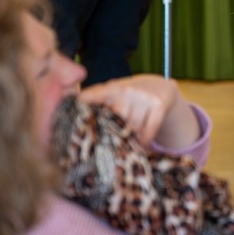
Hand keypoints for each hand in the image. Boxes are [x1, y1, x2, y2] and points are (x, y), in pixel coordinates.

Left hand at [78, 74, 198, 148]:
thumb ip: (95, 103)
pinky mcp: (159, 105)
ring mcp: (144, 97)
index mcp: (111, 87)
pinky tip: (141, 146)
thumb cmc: (129, 97)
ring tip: (127, 147)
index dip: (82, 109)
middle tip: (107, 147)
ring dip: (130, 140)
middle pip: (114, 121)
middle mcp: (127, 90)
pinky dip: (144, 141)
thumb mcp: (113, 94)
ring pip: (131, 128)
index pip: (91, 97)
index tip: (74, 125)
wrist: (160, 87)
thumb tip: (72, 119)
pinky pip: (148, 131)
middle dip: (111, 134)